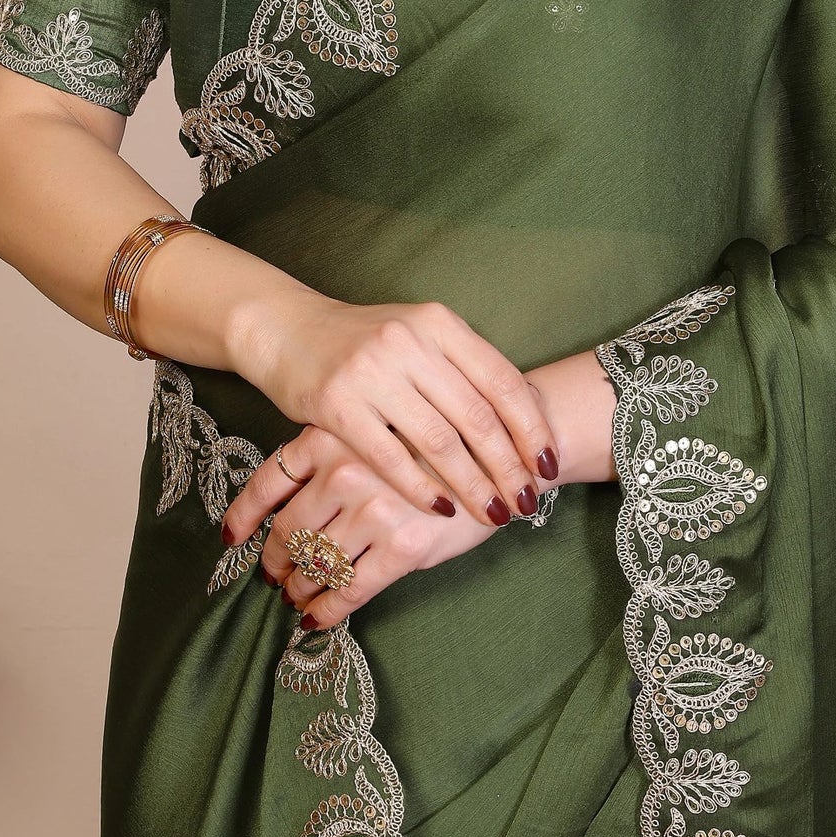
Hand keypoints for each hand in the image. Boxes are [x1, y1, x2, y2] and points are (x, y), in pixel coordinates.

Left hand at [223, 423, 498, 628]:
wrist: (503, 450)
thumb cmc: (437, 441)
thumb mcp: (376, 432)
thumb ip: (334, 458)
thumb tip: (289, 506)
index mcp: (332, 436)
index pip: (269, 481)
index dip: (245, 516)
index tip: (232, 538)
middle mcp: (347, 471)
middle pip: (289, 529)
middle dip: (276, 560)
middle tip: (274, 576)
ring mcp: (375, 509)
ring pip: (316, 563)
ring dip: (299, 588)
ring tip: (296, 597)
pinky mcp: (404, 546)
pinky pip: (350, 589)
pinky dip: (327, 610)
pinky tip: (317, 619)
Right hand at [236, 292, 558, 528]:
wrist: (286, 329)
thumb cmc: (363, 341)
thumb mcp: (417, 335)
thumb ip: (461, 367)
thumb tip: (521, 419)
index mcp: (438, 323)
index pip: (501, 380)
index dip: (531, 427)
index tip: (549, 463)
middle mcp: (410, 341)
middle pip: (477, 416)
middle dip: (509, 466)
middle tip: (528, 500)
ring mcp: (372, 372)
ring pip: (439, 442)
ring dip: (474, 484)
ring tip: (495, 513)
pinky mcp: (337, 404)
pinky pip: (390, 457)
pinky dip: (421, 488)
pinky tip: (442, 509)